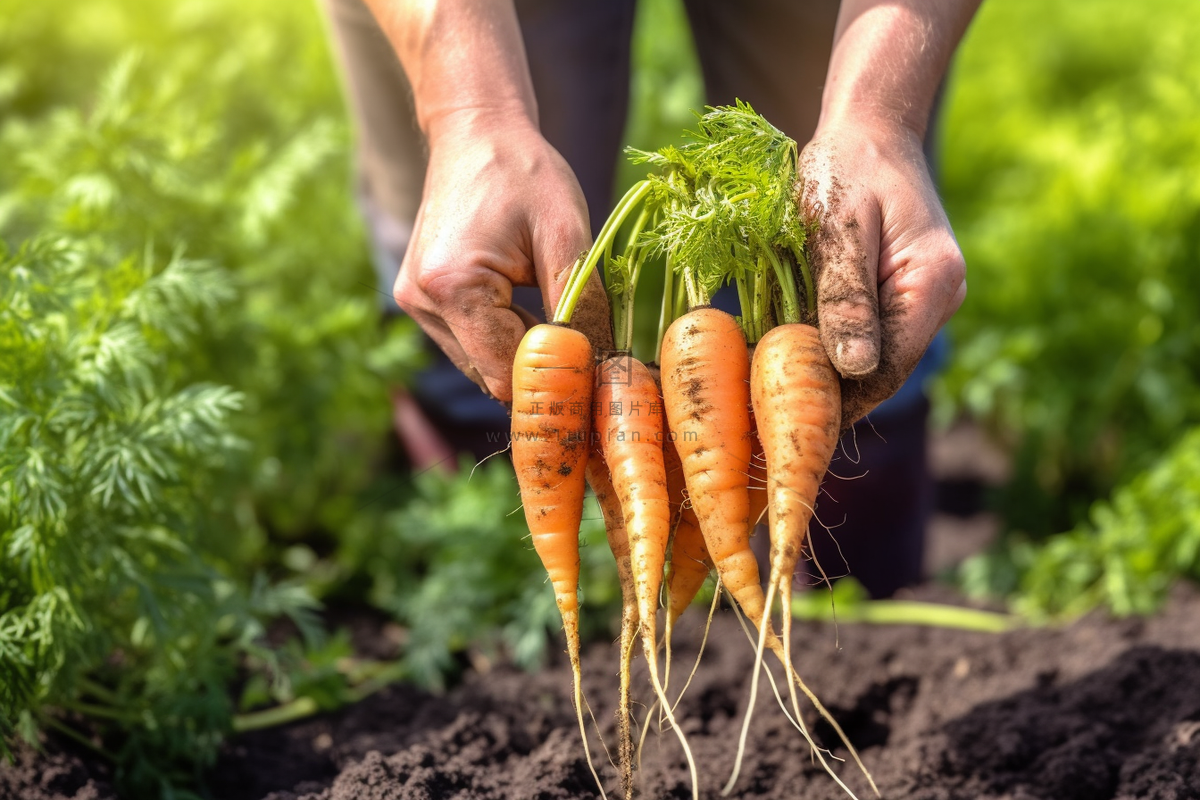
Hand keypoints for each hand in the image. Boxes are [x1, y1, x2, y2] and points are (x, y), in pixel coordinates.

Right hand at [392, 110, 611, 402]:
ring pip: (480, 363)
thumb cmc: (524, 173)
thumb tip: (599, 367)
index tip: (595, 377)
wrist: (476, 132)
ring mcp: (415, 303)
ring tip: (549, 309)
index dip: (552, 382)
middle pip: (490, 375)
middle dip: (539, 368)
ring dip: (520, 351)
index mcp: (452, 286)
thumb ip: (579, 305)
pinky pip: (470, 341)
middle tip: (586, 346)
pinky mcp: (420, 299)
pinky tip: (523, 302)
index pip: (505, 372)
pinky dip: (502, 335)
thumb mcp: (567, 234)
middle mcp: (422, 302)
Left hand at [799, 117, 966, 426]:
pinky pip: (866, 335)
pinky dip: (830, 347)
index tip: (792, 432)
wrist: (867, 128)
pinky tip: (789, 360)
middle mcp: (938, 298)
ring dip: (827, 373)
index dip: (842, 402)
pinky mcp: (899, 295)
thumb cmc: (845, 167)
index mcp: (933, 282)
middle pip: (883, 369)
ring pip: (872, 356)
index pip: (889, 366)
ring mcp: (922, 299)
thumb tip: (854, 369)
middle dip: (831, 393)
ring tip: (773, 400)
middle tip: (772, 426)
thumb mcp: (835, 227)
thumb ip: (844, 296)